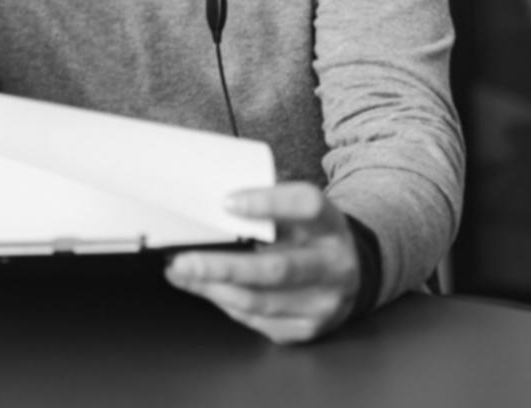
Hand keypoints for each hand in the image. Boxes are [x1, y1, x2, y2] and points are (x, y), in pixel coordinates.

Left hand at [164, 183, 361, 343]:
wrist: (350, 275)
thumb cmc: (310, 236)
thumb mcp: (299, 213)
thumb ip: (267, 204)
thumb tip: (210, 201)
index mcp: (331, 224)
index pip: (306, 205)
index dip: (267, 202)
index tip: (225, 201)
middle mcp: (334, 265)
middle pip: (276, 269)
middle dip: (223, 267)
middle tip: (183, 260)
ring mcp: (323, 302)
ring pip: (260, 301)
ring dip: (212, 288)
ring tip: (180, 272)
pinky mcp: (308, 329)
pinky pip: (256, 320)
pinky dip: (223, 302)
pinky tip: (203, 288)